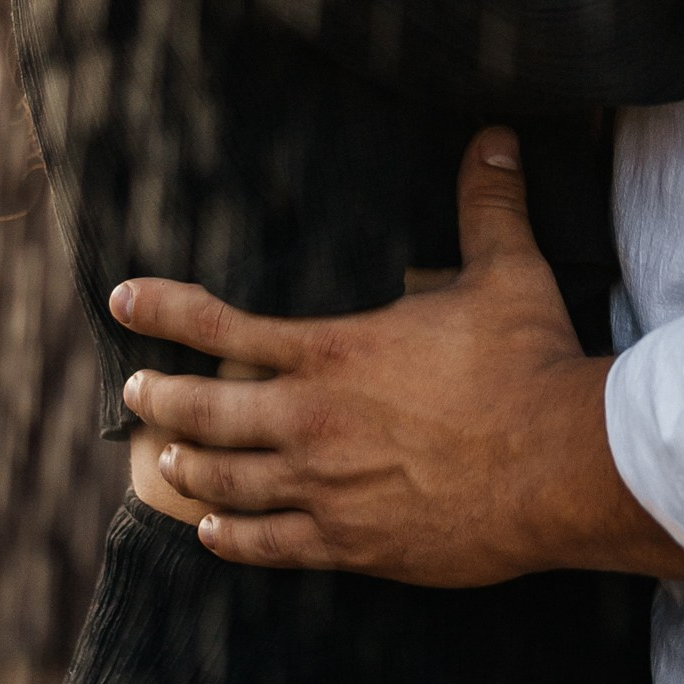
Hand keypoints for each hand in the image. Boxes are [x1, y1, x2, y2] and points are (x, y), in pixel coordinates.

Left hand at [112, 130, 683, 583]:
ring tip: (166, 461)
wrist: (562, 466)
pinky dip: (233, 539)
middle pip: (206, 414)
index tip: (122, 301)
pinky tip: (212, 534)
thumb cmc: (530, 365)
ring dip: (190, 467)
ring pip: (229, 482)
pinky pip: (272, 546)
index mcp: (336, 352)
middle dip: (161, 400)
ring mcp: (328, 490)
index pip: (223, 327)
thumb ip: (487, 205)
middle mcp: (314, 421)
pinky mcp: (355, 545)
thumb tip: (494, 137)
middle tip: (134, 394)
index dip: (164, 312)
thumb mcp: (508, 271)